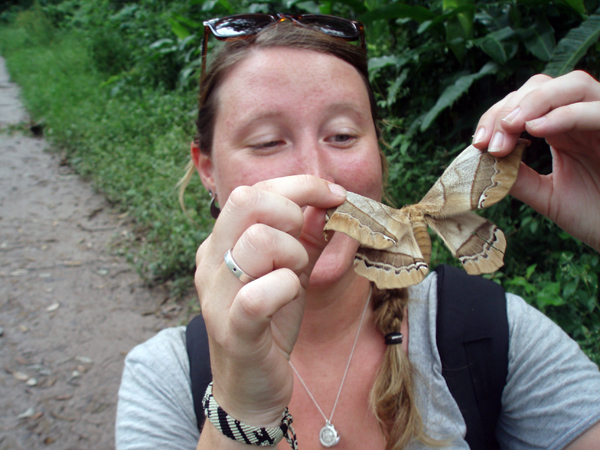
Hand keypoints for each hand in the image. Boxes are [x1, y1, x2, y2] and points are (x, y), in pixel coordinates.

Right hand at [194, 175, 345, 427]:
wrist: (251, 385)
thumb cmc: (270, 321)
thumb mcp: (290, 270)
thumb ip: (304, 235)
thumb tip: (326, 199)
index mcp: (221, 242)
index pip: (253, 190)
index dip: (301, 185)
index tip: (335, 195)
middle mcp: (210, 261)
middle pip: (247, 201)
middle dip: (292, 212)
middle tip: (303, 243)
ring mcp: (217, 295)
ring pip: (259, 241)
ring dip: (294, 255)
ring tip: (295, 277)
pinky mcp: (233, 330)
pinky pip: (259, 294)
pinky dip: (287, 289)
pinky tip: (290, 298)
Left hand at [473, 71, 599, 250]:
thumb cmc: (595, 215)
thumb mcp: (547, 196)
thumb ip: (518, 178)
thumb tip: (481, 163)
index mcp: (562, 129)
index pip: (523, 104)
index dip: (496, 116)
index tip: (478, 144)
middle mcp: (583, 117)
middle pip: (541, 86)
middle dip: (508, 109)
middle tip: (489, 142)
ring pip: (573, 84)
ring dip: (534, 102)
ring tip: (510, 127)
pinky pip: (597, 110)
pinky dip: (565, 114)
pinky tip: (537, 129)